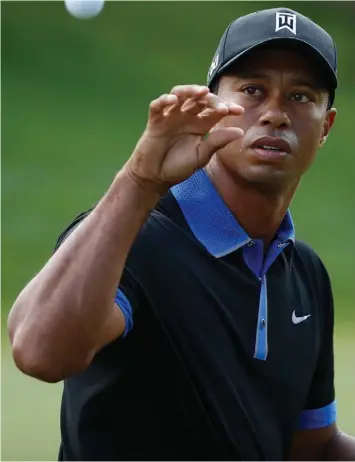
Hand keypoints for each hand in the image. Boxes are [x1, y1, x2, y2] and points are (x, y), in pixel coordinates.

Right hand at [124, 85, 243, 192]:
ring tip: (202, 92)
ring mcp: (170, 116)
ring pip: (180, 95)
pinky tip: (173, 100)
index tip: (238, 111)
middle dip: (212, 100)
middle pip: (200, 99)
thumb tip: (240, 132)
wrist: (156, 178)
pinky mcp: (155, 120)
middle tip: (222, 107)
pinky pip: (158, 105)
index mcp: (200, 124)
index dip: (227, 107)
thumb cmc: (178, 167)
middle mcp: (187, 117)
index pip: (215, 110)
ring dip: (190, 91)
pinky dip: (164, 100)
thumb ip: (218, 142)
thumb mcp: (202, 155)